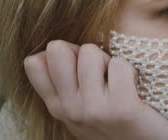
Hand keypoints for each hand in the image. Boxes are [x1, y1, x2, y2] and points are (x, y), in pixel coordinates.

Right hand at [23, 40, 167, 139]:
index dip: (61, 54)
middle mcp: (69, 109)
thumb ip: (64, 80)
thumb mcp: (81, 104)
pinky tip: (133, 90)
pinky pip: (119, 64)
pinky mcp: (120, 108)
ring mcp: (92, 110)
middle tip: (101, 73)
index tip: (80, 68)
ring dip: (109, 61)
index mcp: (57, 106)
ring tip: (118, 82)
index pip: (34, 63)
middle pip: (57, 50)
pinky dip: (130, 71)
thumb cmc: (116, 118)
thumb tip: (50, 48)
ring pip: (90, 52)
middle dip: (83, 52)